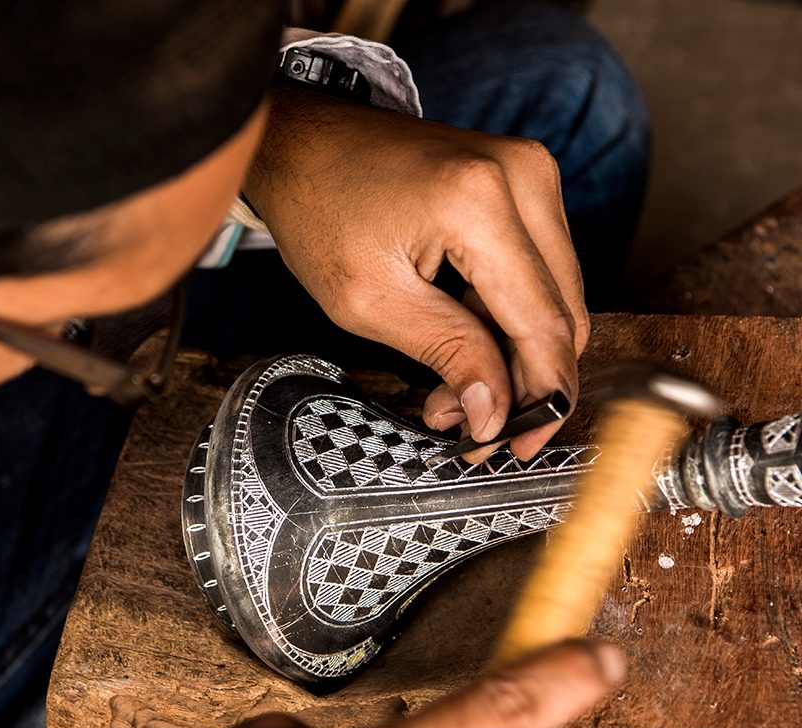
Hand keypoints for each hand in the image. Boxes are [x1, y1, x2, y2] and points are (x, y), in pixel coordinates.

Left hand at [245, 89, 588, 459]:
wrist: (304, 143)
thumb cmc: (320, 211)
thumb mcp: (370, 301)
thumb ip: (447, 354)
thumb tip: (496, 414)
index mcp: (480, 203)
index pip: (543, 323)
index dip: (540, 396)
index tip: (518, 445)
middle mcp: (523, 177)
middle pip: (562, 313)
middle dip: (522, 382)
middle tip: (473, 425)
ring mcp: (529, 174)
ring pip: (554, 299)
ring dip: (511, 355)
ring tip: (451, 391)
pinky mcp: (522, 184)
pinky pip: (536, 273)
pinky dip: (505, 320)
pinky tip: (463, 349)